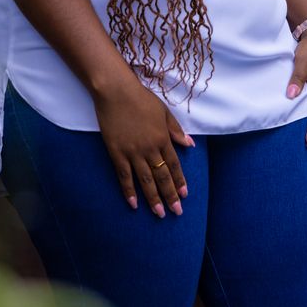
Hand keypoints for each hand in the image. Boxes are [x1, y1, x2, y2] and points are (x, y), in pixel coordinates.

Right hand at [93, 74, 194, 217]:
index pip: (174, 165)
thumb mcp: (164, 111)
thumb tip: (190, 144)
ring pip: (145, 180)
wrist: (116, 92)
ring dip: (153, 198)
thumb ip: (176, 130)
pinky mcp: (117, 153)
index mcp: (163, 138)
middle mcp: (150, 149)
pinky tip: (134, 204)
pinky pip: (124, 176)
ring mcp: (133, 152)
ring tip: (159, 214)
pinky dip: (129, 191)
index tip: (184, 195)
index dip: (179, 181)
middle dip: (170, 195)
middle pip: (162, 176)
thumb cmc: (141, 99)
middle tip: (176, 212)